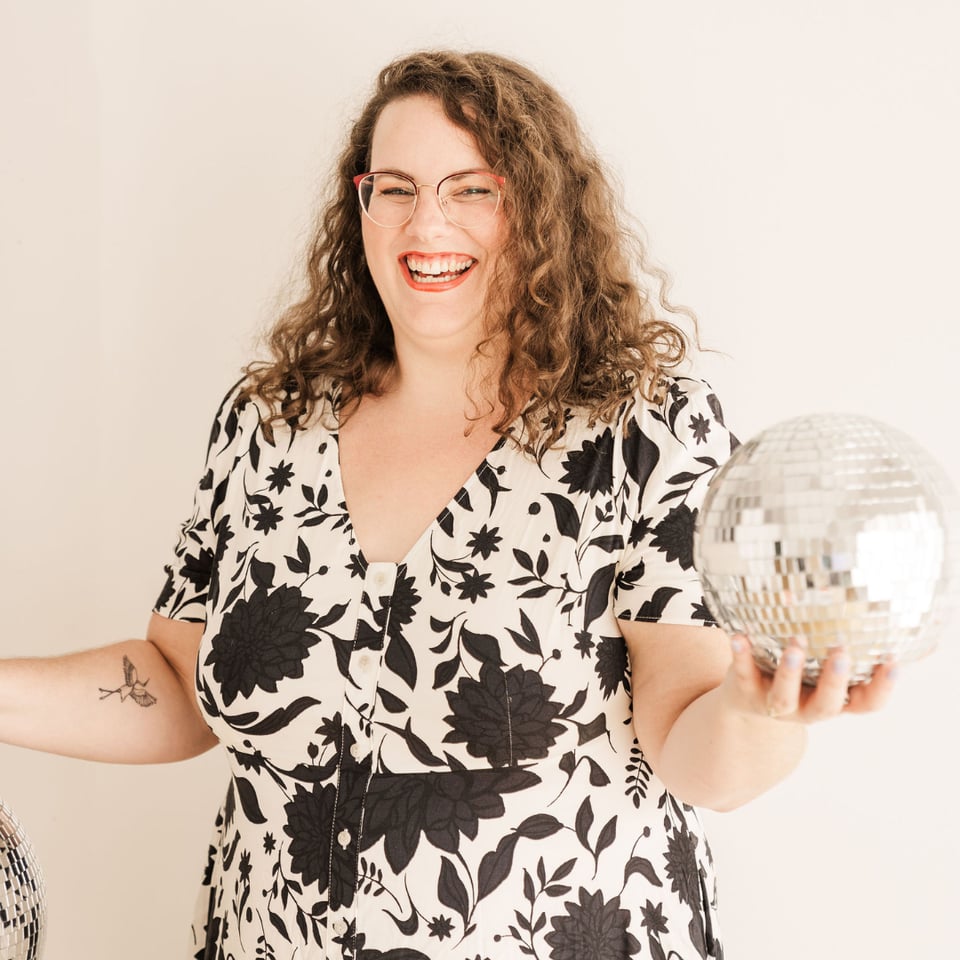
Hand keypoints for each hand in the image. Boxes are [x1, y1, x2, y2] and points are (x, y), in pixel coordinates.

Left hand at [723, 634, 898, 722]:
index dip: (882, 687)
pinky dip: (742, 656)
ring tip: (795, 644)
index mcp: (834, 700)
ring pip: (784, 697)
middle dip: (834, 680)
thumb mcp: (816, 662)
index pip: (867, 702)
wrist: (747, 701)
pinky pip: (744, 675)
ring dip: (790, 672)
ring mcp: (776, 705)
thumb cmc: (795, 674)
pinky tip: (740, 636)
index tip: (893, 660)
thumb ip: (827, 632)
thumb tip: (829, 583)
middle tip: (841, 653)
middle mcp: (808, 708)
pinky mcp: (746, 693)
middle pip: (827, 704)